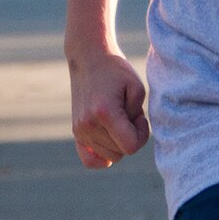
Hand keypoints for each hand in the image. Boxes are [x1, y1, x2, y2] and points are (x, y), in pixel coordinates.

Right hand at [68, 46, 149, 169]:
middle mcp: (88, 125)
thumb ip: (138, 117)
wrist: (89, 59)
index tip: (139, 117)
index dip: (142, 135)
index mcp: (105, 113)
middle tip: (128, 114)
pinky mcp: (76, 132)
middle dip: (130, 136)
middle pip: (120, 153)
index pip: (131, 147)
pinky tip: (109, 144)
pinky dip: (101, 158)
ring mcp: (79, 130)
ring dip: (118, 142)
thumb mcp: (137, 88)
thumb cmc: (116, 71)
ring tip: (118, 119)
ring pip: (110, 157)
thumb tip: (131, 139)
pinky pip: (89, 160)